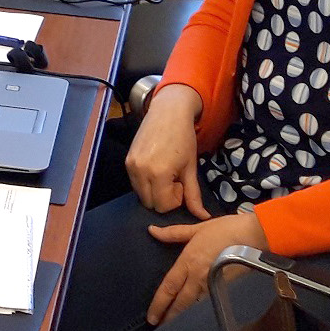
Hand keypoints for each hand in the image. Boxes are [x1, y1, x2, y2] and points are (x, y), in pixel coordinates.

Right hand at [126, 84, 209, 218]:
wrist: (167, 112)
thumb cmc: (184, 138)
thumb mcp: (191, 168)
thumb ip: (194, 195)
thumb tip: (203, 218)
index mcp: (158, 174)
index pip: (162, 206)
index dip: (174, 199)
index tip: (181, 182)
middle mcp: (140, 172)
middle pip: (150, 203)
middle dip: (163, 197)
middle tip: (173, 179)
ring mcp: (131, 166)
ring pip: (140, 194)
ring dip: (154, 190)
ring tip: (165, 173)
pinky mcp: (127, 161)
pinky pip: (135, 183)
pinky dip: (145, 182)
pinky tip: (156, 167)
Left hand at [146, 210, 269, 324]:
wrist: (255, 237)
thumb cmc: (225, 230)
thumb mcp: (197, 228)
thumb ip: (173, 233)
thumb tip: (151, 230)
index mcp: (188, 262)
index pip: (169, 287)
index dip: (159, 304)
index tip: (150, 317)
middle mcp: (198, 277)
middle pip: (181, 302)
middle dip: (169, 317)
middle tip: (158, 327)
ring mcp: (213, 285)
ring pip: (194, 305)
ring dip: (183, 316)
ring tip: (173, 325)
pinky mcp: (226, 289)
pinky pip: (208, 303)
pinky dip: (199, 311)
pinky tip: (195, 315)